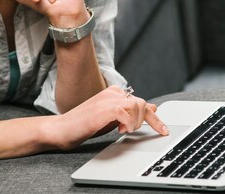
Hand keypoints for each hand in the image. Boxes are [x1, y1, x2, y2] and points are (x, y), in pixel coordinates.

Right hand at [50, 86, 169, 150]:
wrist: (61, 129)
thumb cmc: (84, 125)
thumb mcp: (111, 119)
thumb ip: (129, 113)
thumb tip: (151, 108)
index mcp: (113, 93)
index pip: (140, 101)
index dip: (153, 116)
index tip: (163, 129)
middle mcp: (111, 93)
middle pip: (141, 103)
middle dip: (150, 121)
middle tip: (151, 133)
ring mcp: (107, 100)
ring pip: (136, 106)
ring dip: (136, 122)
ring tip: (125, 131)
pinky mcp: (102, 109)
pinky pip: (125, 113)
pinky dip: (128, 124)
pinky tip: (121, 130)